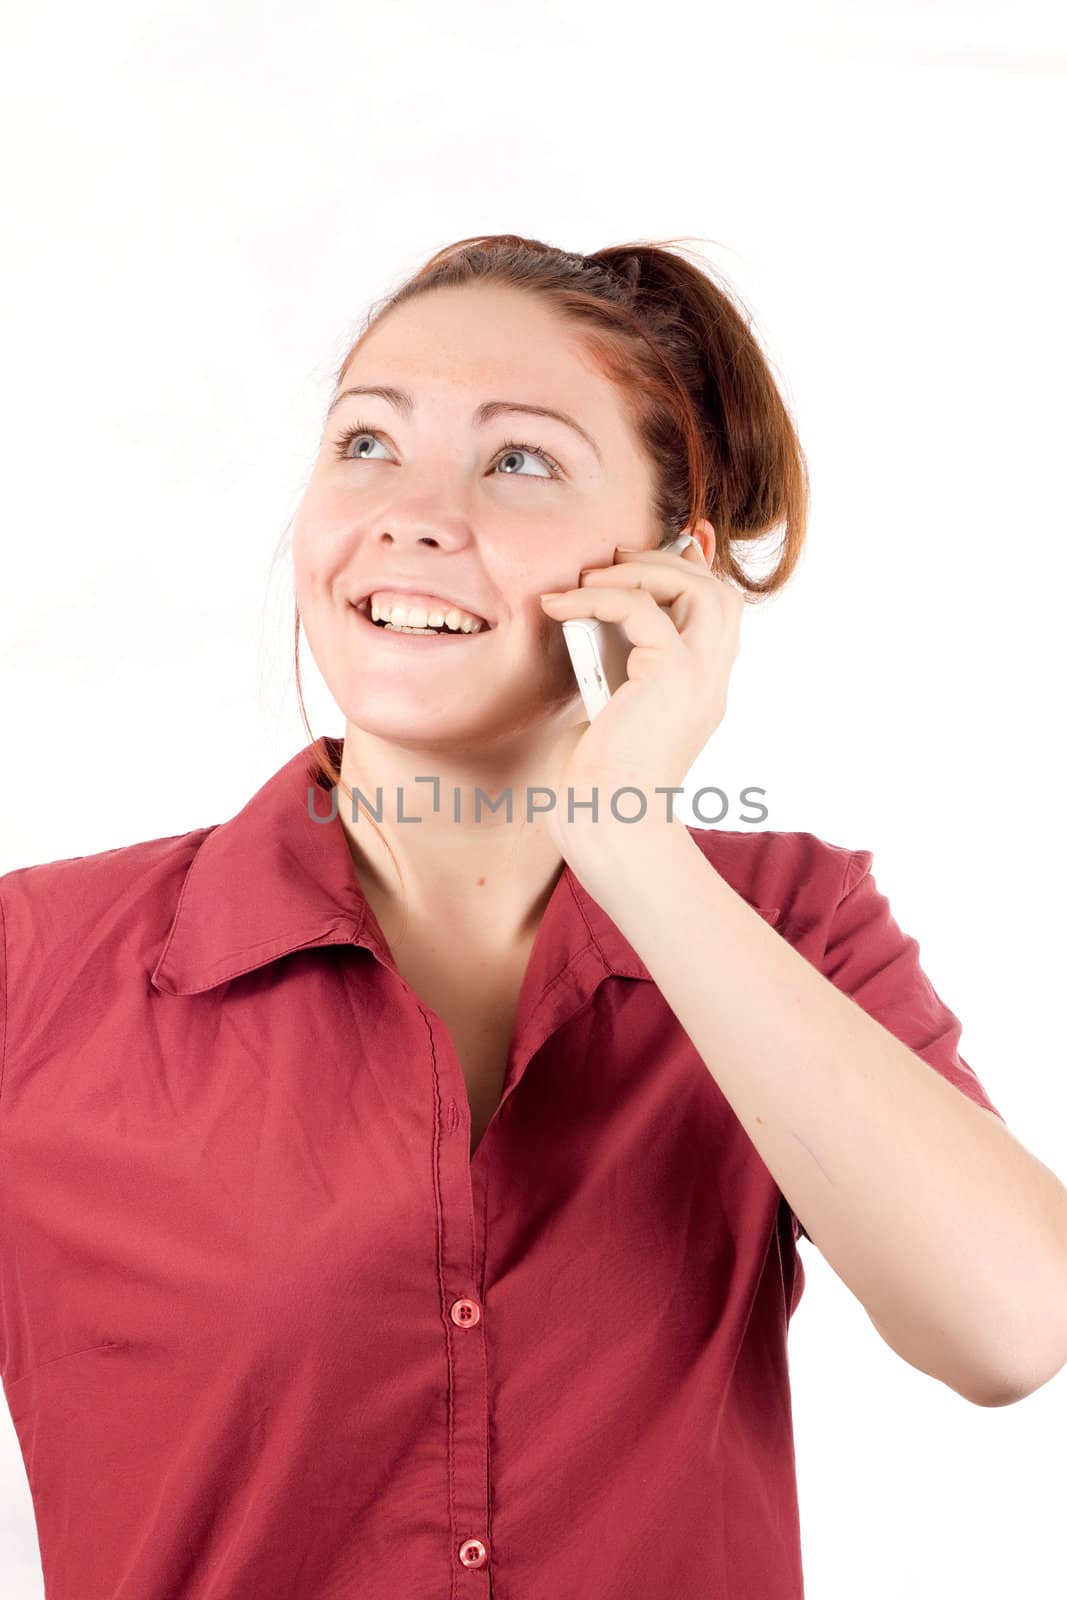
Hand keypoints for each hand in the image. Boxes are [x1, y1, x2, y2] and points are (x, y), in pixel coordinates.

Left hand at [538, 533, 743, 877]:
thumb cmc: (595, 784)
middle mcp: (711, 683)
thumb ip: (613, 665)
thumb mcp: (606, 708)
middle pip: (718, 594)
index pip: (717, 613)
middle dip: (669, 563)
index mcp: (700, 690)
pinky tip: (559, 606)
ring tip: (591, 578)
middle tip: (615, 557)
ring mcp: (700, 679)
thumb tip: (590, 620)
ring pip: (699, 591)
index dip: (695, 570)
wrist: (606, 825)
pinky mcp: (673, 676)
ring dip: (643, 570)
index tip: (665, 544)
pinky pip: (642, 608)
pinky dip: (599, 595)